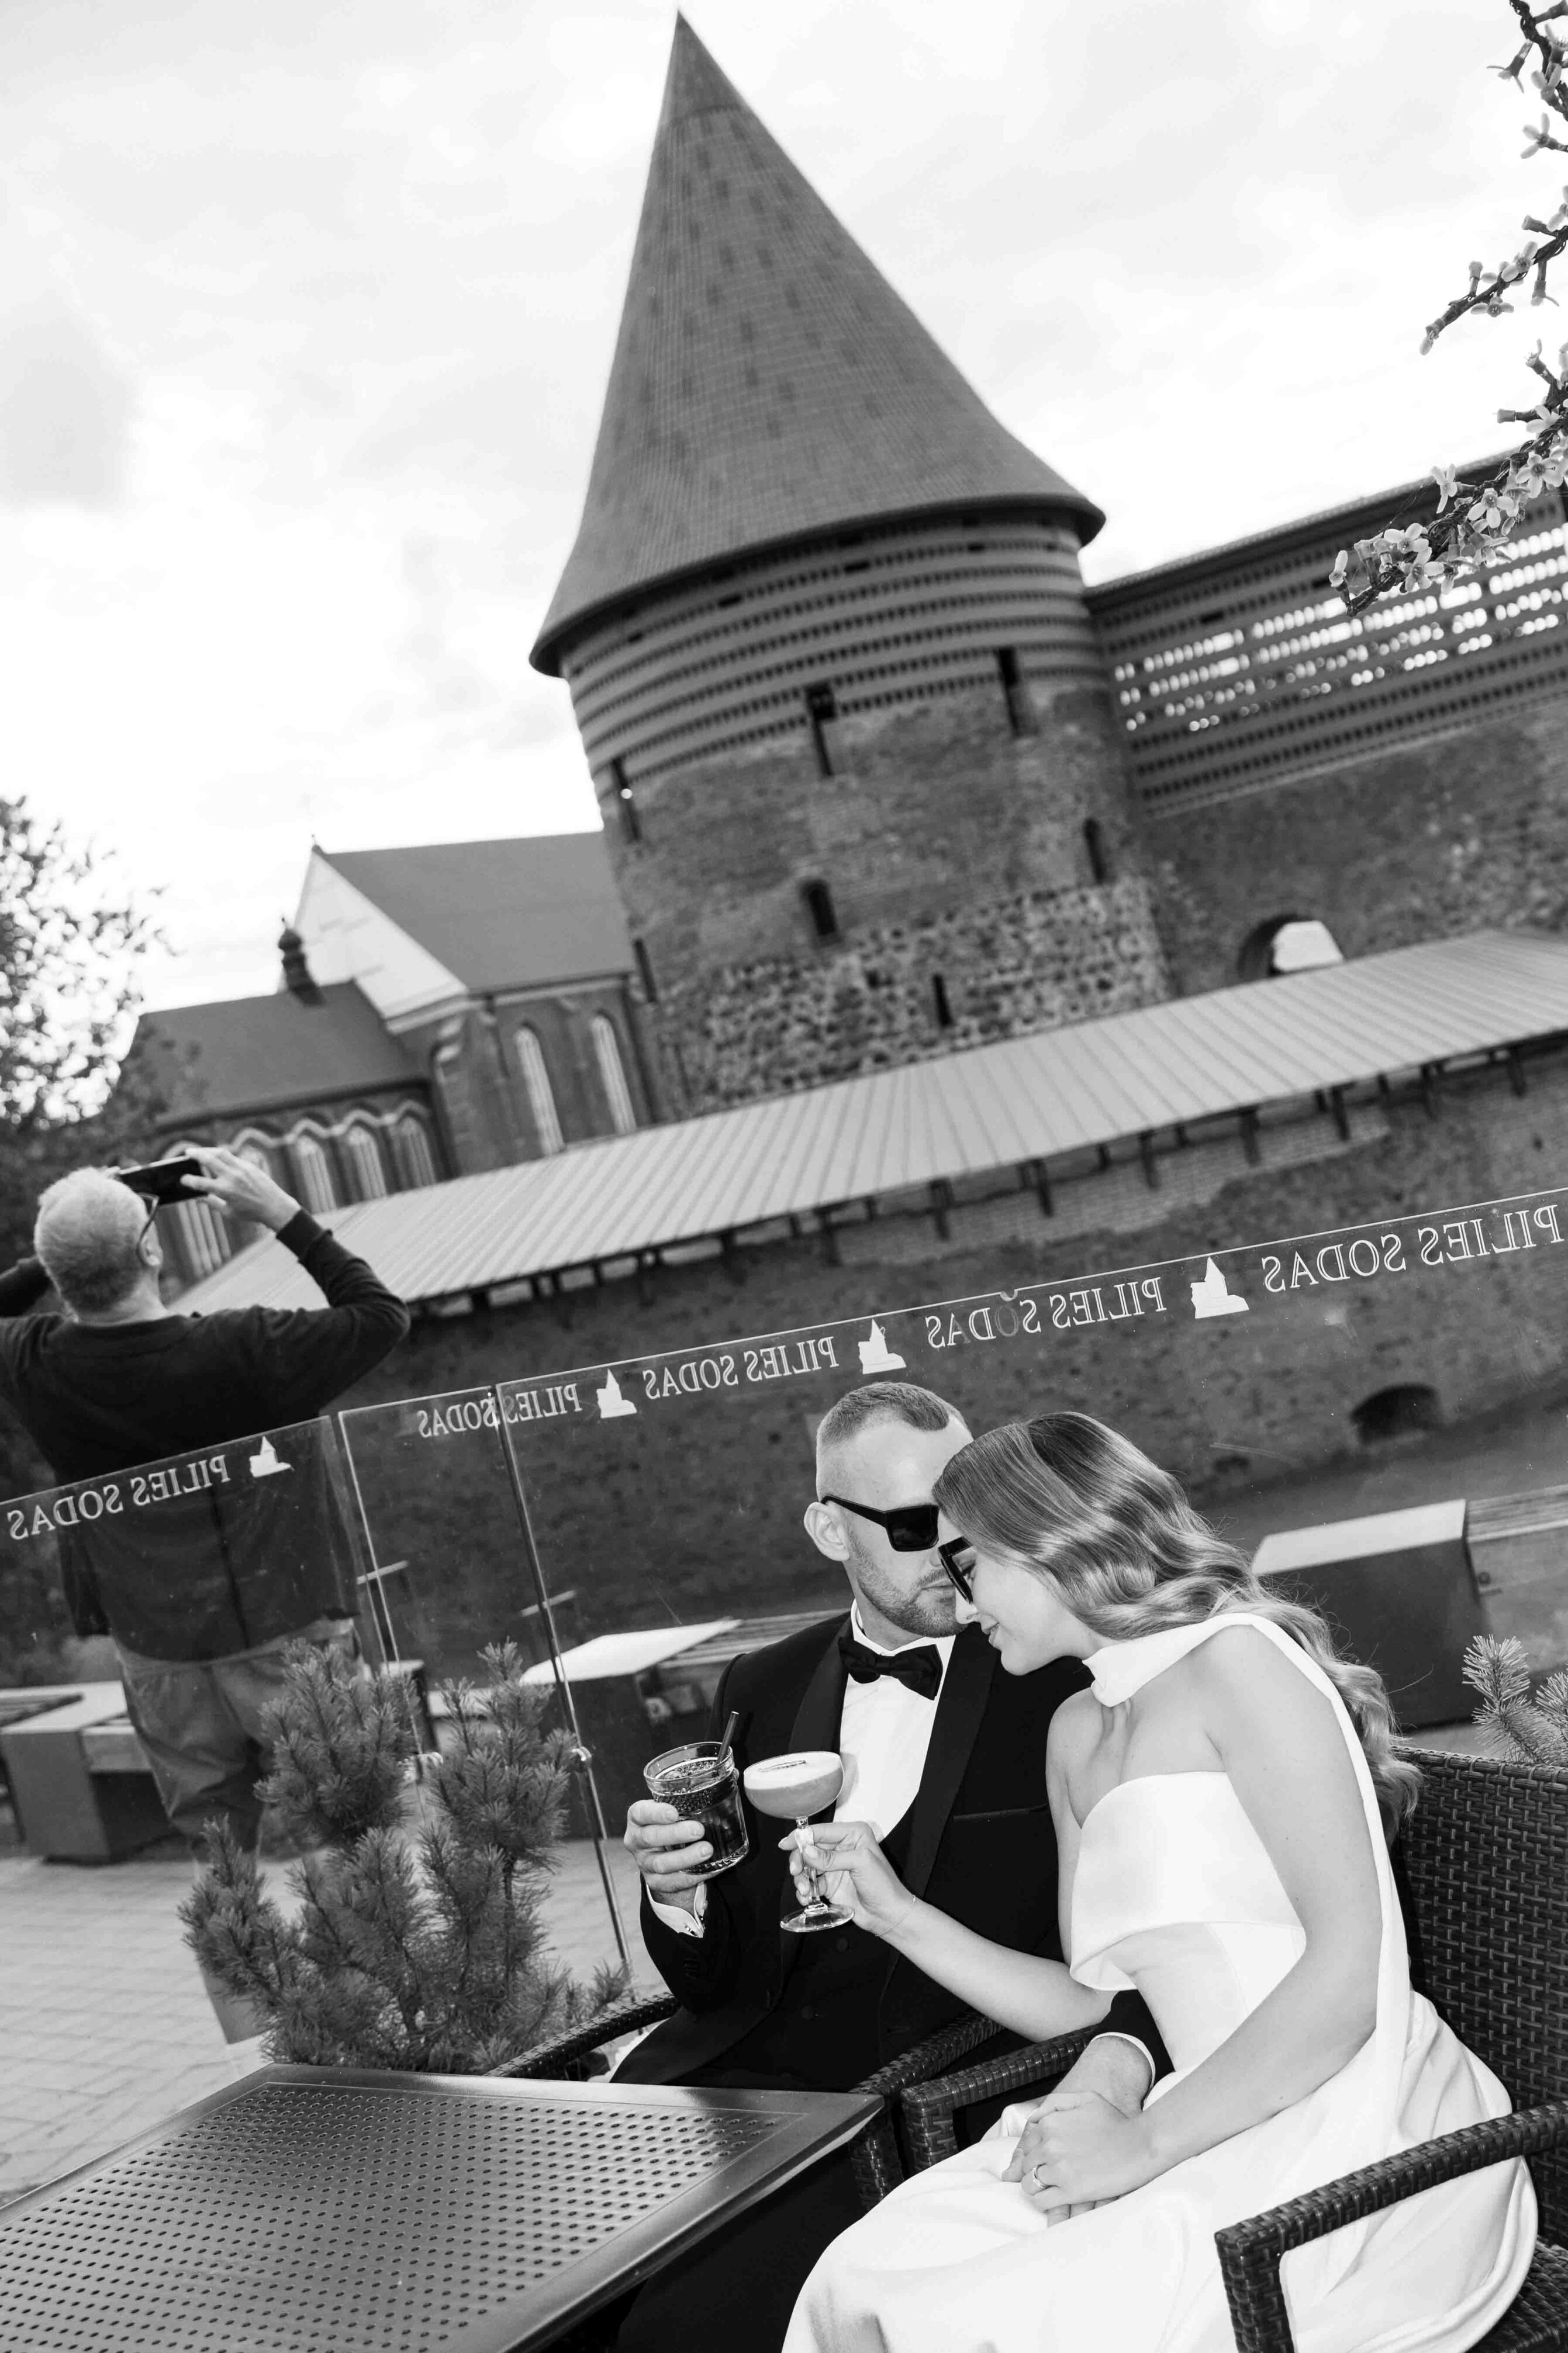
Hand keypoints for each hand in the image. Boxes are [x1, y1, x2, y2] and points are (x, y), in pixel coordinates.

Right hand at [180, 1145, 300, 1232]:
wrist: (274, 1206)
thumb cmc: (251, 1213)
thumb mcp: (228, 1212)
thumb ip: (212, 1204)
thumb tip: (198, 1199)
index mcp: (224, 1191)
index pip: (200, 1182)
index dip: (188, 1180)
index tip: (183, 1179)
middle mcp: (232, 1177)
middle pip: (209, 1160)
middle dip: (195, 1155)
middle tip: (187, 1153)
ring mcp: (241, 1169)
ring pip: (221, 1153)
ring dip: (208, 1150)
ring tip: (200, 1151)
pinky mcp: (249, 1165)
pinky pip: (232, 1157)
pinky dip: (222, 1155)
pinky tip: (216, 1156)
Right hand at [624, 1799, 709, 1912]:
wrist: (664, 1855)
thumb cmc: (671, 1824)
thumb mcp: (673, 1809)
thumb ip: (690, 1799)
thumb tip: (730, 1781)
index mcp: (638, 1818)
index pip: (640, 1813)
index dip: (655, 1813)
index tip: (674, 1813)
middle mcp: (636, 1840)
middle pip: (650, 1838)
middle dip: (676, 1834)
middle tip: (699, 1830)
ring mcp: (644, 1863)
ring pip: (661, 1863)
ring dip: (686, 1857)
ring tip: (708, 1850)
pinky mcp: (655, 1882)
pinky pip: (673, 1881)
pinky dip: (693, 1876)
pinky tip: (711, 1867)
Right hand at [783, 1819, 916, 1939]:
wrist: (888, 1915)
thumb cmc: (883, 1885)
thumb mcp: (860, 1864)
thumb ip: (831, 1857)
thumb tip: (807, 1851)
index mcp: (853, 1834)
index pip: (822, 1831)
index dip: (802, 1837)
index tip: (785, 1844)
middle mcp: (842, 1847)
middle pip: (810, 1848)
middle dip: (800, 1860)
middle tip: (796, 1872)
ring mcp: (835, 1866)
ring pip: (807, 1866)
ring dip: (802, 1878)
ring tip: (805, 1891)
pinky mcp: (830, 1883)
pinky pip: (811, 1882)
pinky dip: (805, 1890)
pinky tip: (807, 1897)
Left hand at [1001, 2091, 1156, 2218]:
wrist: (1140, 2145)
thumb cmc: (1115, 2122)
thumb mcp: (1085, 2099)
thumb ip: (1055, 2103)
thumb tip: (1033, 2118)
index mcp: (1050, 2124)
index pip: (1027, 2144)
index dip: (1036, 2154)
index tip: (1047, 2159)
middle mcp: (1049, 2145)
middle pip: (1026, 2164)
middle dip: (1036, 2169)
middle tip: (1052, 2174)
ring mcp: (1059, 2169)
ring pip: (1030, 2184)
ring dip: (1038, 2186)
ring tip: (1053, 2186)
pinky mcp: (1070, 2191)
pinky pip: (1041, 2201)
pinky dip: (1043, 2202)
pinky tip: (1055, 2198)